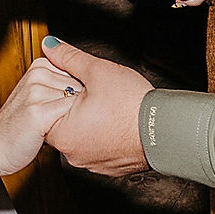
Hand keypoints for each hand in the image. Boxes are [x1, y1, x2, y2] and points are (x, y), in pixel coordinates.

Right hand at [0, 56, 82, 175]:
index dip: (82, 94)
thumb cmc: (22, 124)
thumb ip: (63, 84)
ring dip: (75, 117)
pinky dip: (70, 127)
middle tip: (61, 119)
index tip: (67, 107)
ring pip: (79, 101)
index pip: (81, 72)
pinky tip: (55, 131)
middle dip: (81, 105)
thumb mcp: (41, 97)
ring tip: (55, 125)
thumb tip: (94, 82)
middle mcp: (38, 74)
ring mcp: (36, 91)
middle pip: (83, 86)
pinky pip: (70, 116)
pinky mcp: (37, 111)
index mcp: (40, 66)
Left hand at [40, 37, 152, 175]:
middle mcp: (73, 154)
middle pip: (63, 121)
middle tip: (96, 93)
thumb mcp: (97, 71)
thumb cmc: (134, 106)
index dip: (61, 90)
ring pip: (81, 133)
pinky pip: (97, 145)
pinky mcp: (108, 167)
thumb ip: (68, 57)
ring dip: (89, 119)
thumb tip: (50, 46)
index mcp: (63, 134)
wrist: (169, 131)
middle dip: (75, 104)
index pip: (45, 108)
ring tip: (109, 106)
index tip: (78, 84)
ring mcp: (92, 162)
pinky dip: (103, 133)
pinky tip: (116, 120)